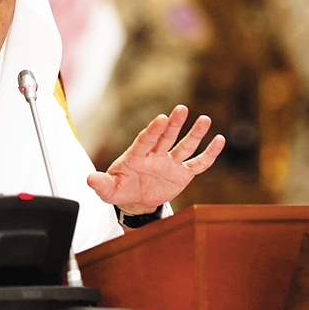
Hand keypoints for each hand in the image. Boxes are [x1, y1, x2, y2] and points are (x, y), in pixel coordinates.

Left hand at [87, 105, 224, 214]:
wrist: (134, 200)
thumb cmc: (120, 190)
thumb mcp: (108, 189)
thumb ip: (101, 184)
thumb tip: (89, 179)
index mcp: (136, 156)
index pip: (145, 140)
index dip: (153, 130)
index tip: (161, 118)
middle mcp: (155, 155)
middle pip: (166, 137)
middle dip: (173, 124)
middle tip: (181, 109)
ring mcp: (170, 163)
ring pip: (184, 147)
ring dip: (194, 134)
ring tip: (205, 120)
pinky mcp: (182, 174)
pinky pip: (198, 164)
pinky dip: (209, 154)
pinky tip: (219, 140)